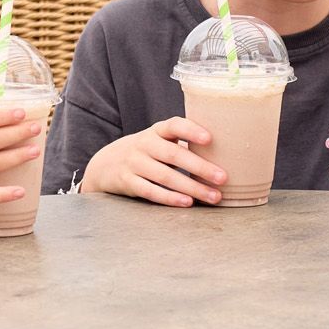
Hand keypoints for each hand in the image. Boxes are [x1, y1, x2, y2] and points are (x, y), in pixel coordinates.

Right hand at [81, 118, 225, 206]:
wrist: (104, 164)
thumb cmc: (145, 152)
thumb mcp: (158, 140)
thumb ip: (181, 143)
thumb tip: (224, 153)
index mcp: (156, 131)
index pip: (174, 125)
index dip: (191, 130)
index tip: (210, 139)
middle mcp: (144, 144)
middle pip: (174, 155)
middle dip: (200, 167)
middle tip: (223, 178)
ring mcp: (133, 163)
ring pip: (165, 176)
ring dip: (192, 187)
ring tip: (213, 196)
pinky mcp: (127, 182)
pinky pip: (150, 190)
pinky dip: (169, 198)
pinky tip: (187, 203)